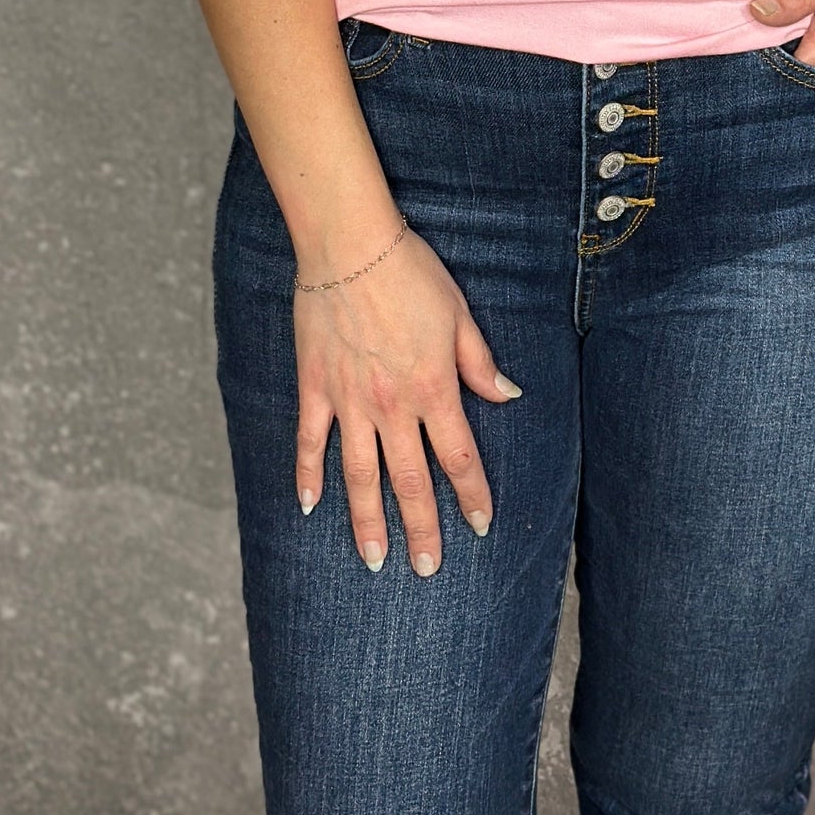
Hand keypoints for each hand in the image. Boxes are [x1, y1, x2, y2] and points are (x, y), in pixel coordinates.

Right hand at [292, 227, 520, 574]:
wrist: (350, 245)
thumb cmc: (411, 273)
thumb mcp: (459, 314)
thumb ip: (479, 363)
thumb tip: (507, 396)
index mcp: (433, 388)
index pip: (458, 456)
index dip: (472, 493)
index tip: (482, 524)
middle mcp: (391, 405)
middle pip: (410, 481)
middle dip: (422, 528)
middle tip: (426, 568)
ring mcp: (348, 401)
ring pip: (360, 476)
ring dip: (368, 522)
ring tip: (375, 559)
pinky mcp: (315, 388)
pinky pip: (310, 442)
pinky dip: (308, 476)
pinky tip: (309, 508)